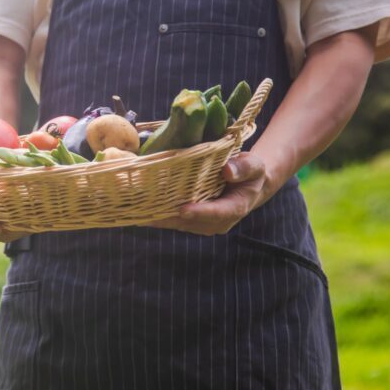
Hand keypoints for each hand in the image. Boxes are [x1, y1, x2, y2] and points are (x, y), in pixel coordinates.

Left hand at [147, 152, 270, 235]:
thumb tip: (228, 170)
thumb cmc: (251, 173)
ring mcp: (204, 224)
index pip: (218, 212)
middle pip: (190, 221)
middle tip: (145, 210)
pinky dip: (157, 215)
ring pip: (178, 223)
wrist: (248, 186)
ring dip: (158, 218)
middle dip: (168, 217)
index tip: (183, 210)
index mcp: (235, 207)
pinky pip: (173, 220)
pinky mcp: (193, 222)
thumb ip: (244, 167)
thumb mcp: (253, 166)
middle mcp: (218, 221)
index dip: (200, 212)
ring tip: (135, 210)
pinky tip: (138, 209)